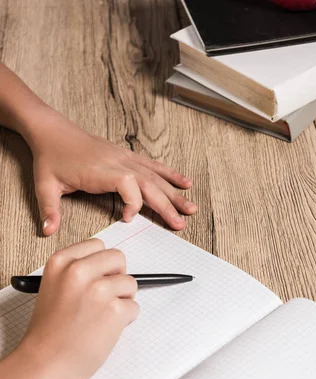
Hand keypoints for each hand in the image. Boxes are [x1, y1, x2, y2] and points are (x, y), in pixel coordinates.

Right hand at [21, 238, 138, 378]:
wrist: (46, 363)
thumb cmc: (49, 333)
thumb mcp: (53, 289)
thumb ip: (76, 275)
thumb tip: (108, 271)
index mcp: (61, 262)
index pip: (97, 246)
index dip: (103, 264)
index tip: (99, 278)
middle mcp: (79, 271)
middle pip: (118, 259)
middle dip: (118, 277)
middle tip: (107, 297)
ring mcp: (99, 290)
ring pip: (130, 284)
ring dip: (123, 300)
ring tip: (103, 318)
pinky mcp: (115, 310)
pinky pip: (134, 307)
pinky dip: (126, 320)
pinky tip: (106, 330)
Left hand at [29, 110, 196, 235]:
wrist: (52, 130)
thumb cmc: (50, 157)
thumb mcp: (45, 185)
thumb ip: (49, 210)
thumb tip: (47, 232)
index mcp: (101, 170)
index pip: (128, 185)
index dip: (133, 204)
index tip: (128, 220)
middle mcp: (118, 162)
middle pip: (149, 184)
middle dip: (167, 205)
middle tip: (180, 223)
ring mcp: (125, 158)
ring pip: (156, 177)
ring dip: (174, 193)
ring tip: (190, 208)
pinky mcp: (127, 156)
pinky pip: (153, 166)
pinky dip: (170, 174)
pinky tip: (184, 182)